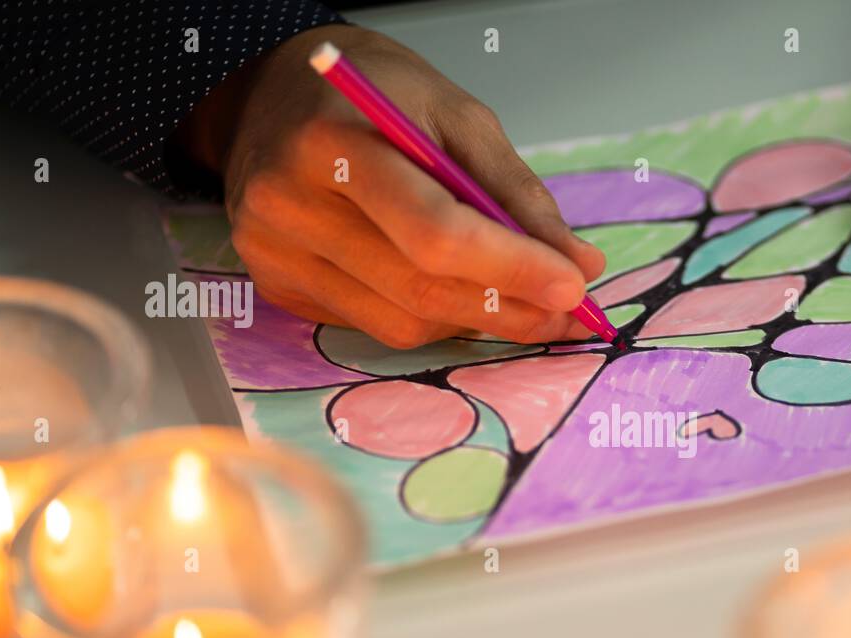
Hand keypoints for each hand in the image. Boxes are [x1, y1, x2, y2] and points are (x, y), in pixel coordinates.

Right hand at [177, 24, 603, 347]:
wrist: (273, 97)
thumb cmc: (371, 96)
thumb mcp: (456, 116)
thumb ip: (517, 192)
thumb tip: (578, 264)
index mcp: (332, 144)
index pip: (434, 231)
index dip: (511, 267)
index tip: (573, 285)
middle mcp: (290, 207)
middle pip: (420, 288)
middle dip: (509, 308)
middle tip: (567, 310)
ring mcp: (277, 254)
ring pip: (403, 323)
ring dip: (477, 321)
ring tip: (523, 302)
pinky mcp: (280, 287)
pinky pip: (377, 328)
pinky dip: (434, 320)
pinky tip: (458, 294)